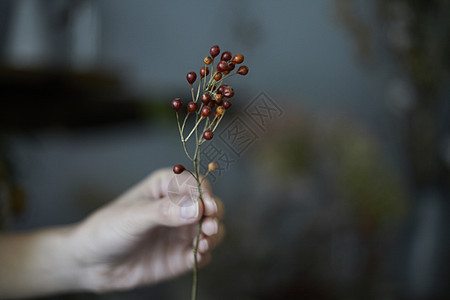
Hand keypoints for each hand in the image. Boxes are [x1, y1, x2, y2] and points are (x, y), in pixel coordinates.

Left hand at [70, 168, 224, 292]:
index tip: (208, 207)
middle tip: (208, 227)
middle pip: (209, 205)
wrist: (91, 264)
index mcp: (166, 187)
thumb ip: (165, 212)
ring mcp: (181, 232)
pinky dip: (204, 254)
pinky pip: (203, 253)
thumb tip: (198, 207)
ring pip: (211, 229)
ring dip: (213, 235)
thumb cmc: (107, 230)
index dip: (205, 194)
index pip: (196, 183)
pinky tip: (195, 257)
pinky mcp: (181, 255)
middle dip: (213, 215)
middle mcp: (178, 207)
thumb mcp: (133, 217)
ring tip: (202, 243)